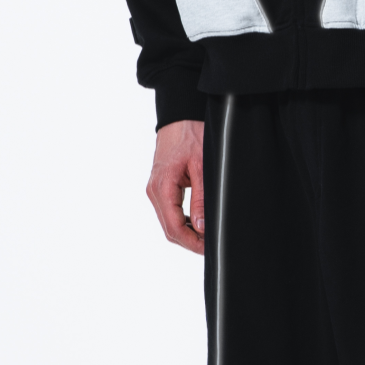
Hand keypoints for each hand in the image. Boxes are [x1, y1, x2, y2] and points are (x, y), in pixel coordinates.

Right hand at [147, 119, 205, 254]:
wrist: (179, 117)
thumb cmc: (190, 135)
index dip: (191, 242)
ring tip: (207, 235)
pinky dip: (181, 221)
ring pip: (168, 222)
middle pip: (169, 229)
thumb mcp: (202, 167)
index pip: (174, 227)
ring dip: (186, 232)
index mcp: (162, 187)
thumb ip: (201, 199)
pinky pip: (168, 211)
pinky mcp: (159, 187)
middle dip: (189, 241)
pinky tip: (197, 222)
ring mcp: (154, 189)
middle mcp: (154, 191)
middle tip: (211, 244)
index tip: (208, 247)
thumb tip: (202, 227)